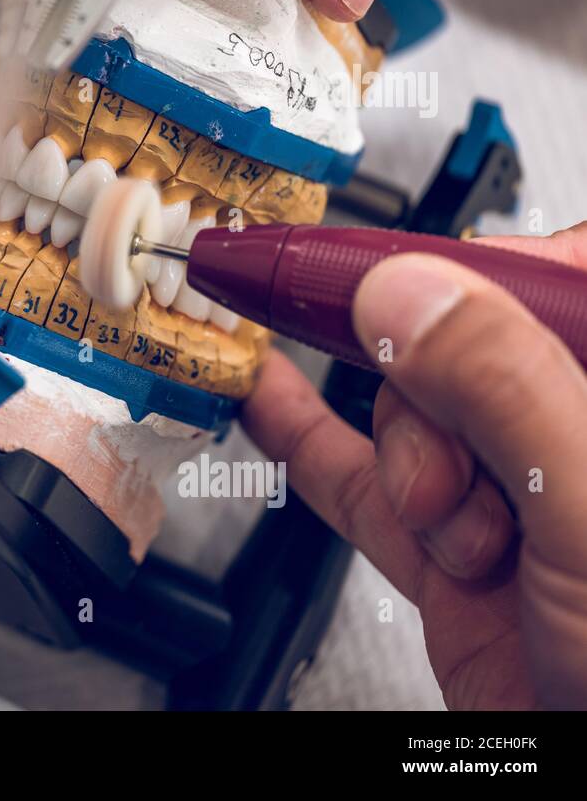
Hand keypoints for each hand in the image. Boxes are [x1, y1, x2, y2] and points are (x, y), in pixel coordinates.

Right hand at [242, 223, 586, 708]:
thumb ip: (506, 394)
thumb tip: (407, 292)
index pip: (548, 275)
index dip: (461, 275)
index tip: (356, 276)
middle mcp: (572, 428)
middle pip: (461, 349)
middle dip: (432, 409)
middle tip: (441, 459)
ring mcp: (515, 491)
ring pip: (408, 417)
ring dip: (403, 473)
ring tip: (455, 539)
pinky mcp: (457, 549)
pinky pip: (363, 477)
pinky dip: (308, 441)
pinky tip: (268, 395)